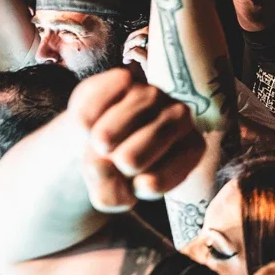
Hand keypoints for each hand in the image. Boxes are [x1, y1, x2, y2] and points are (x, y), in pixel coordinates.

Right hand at [66, 66, 205, 209]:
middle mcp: (180, 116)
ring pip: (107, 134)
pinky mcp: (125, 79)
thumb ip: (111, 195)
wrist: (102, 137)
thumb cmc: (123, 169)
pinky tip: (92, 125)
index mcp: (192, 149)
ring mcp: (153, 94)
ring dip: (94, 148)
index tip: (138, 182)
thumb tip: (103, 165)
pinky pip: (90, 110)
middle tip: (116, 161)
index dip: (133, 189)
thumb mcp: (118, 195)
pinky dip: (83, 125)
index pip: (153, 183)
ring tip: (103, 145)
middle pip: (130, 159)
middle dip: (111, 170)